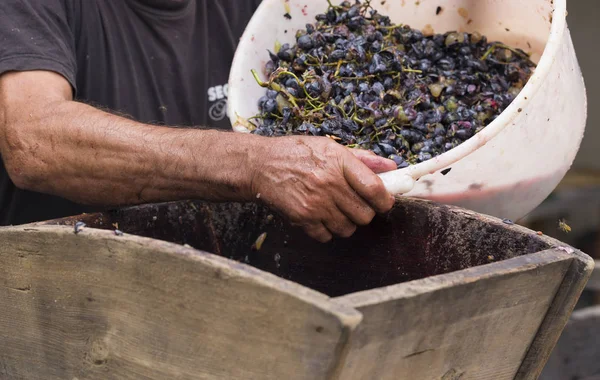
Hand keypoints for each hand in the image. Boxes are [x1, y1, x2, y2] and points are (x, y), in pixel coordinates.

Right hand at [249, 136, 395, 241]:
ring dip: (346, 223)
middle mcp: (329, 184)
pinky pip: (327, 236)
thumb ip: (362, 159)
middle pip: (364, 214)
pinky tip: (320, 217)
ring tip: (336, 210)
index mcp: (339, 162)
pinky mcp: (302, 218)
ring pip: (348, 229)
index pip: (374, 189)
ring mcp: (315, 203)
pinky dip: (327, 231)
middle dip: (364, 213)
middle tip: (356, 205)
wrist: (260, 165)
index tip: (384, 202)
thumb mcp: (329, 147)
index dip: (385, 201)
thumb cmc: (296, 154)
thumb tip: (391, 167)